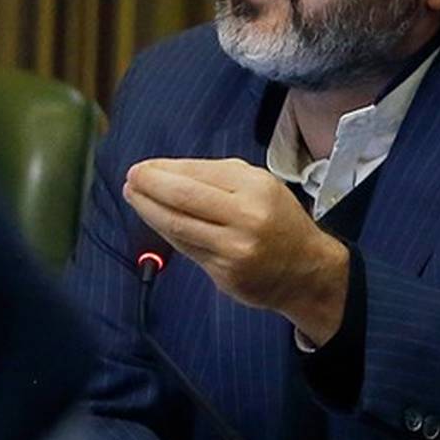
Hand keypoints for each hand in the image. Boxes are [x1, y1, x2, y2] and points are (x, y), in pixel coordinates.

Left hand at [124, 157, 348, 345]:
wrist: (307, 270)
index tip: (145, 166)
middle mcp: (246, 217)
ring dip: (148, 209)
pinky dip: (166, 231)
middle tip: (132, 178)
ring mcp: (234, 248)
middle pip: (183, 197)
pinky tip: (154, 219)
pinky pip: (186, 248)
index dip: (165, 169)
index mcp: (256, 187)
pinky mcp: (225, 273)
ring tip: (134, 195)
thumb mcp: (261, 185)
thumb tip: (169, 171)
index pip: (198, 173)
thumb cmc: (278, 221)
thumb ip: (219, 176)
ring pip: (178, 225)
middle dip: (151, 185)